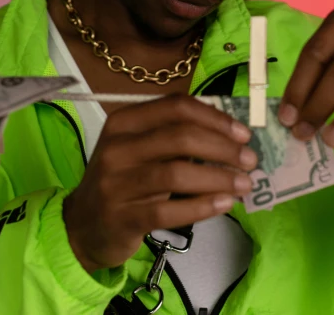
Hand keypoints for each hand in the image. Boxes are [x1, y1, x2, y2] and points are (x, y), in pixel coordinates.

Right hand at [63, 94, 257, 273]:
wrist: (83, 226)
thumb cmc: (123, 180)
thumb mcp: (138, 148)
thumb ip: (173, 134)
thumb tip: (230, 132)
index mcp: (124, 121)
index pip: (175, 107)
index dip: (214, 117)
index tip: (243, 133)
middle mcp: (118, 147)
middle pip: (180, 137)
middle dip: (222, 147)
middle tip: (250, 160)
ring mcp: (117, 183)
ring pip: (176, 173)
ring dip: (218, 177)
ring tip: (245, 184)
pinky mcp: (122, 217)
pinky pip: (169, 211)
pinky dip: (202, 206)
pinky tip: (225, 204)